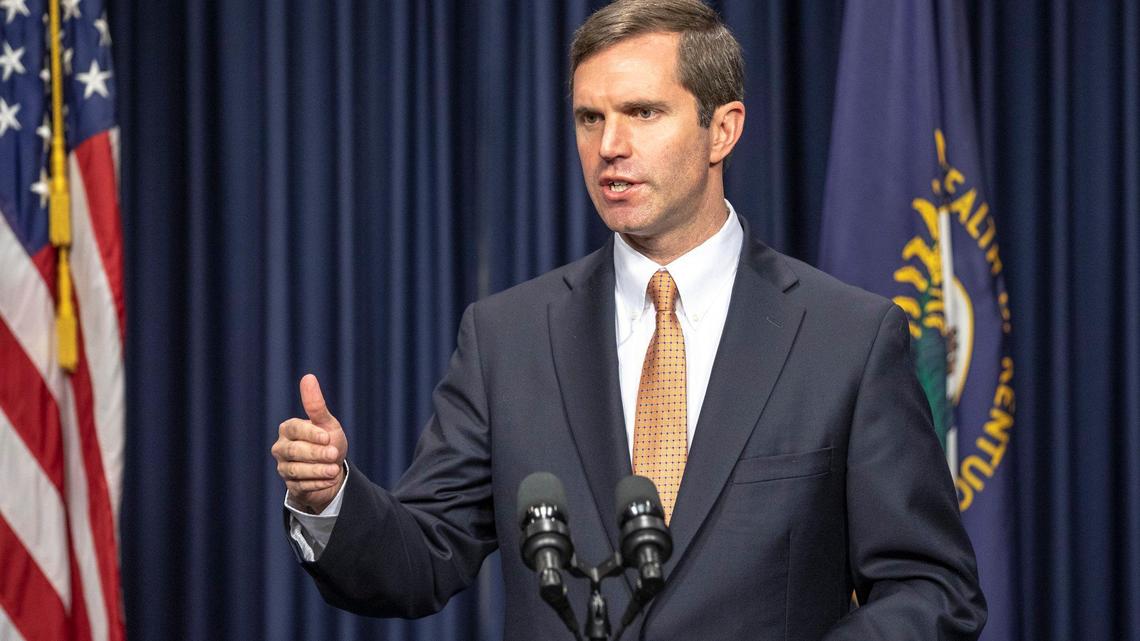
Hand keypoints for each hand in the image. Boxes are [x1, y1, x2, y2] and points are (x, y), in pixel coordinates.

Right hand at [272, 374, 348, 512]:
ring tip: (334, 470)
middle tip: (334, 454)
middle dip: (316, 453)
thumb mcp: (326, 423)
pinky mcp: (291, 486)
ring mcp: (284, 468)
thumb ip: (315, 404)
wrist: (332, 470)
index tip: (328, 437)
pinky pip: (301, 486)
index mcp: (288, 429)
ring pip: (296, 470)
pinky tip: (330, 480)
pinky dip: (318, 483)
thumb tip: (308, 377)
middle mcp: (281, 448)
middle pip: (294, 451)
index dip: (311, 434)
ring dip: (318, 470)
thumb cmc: (328, 441)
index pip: (295, 429)